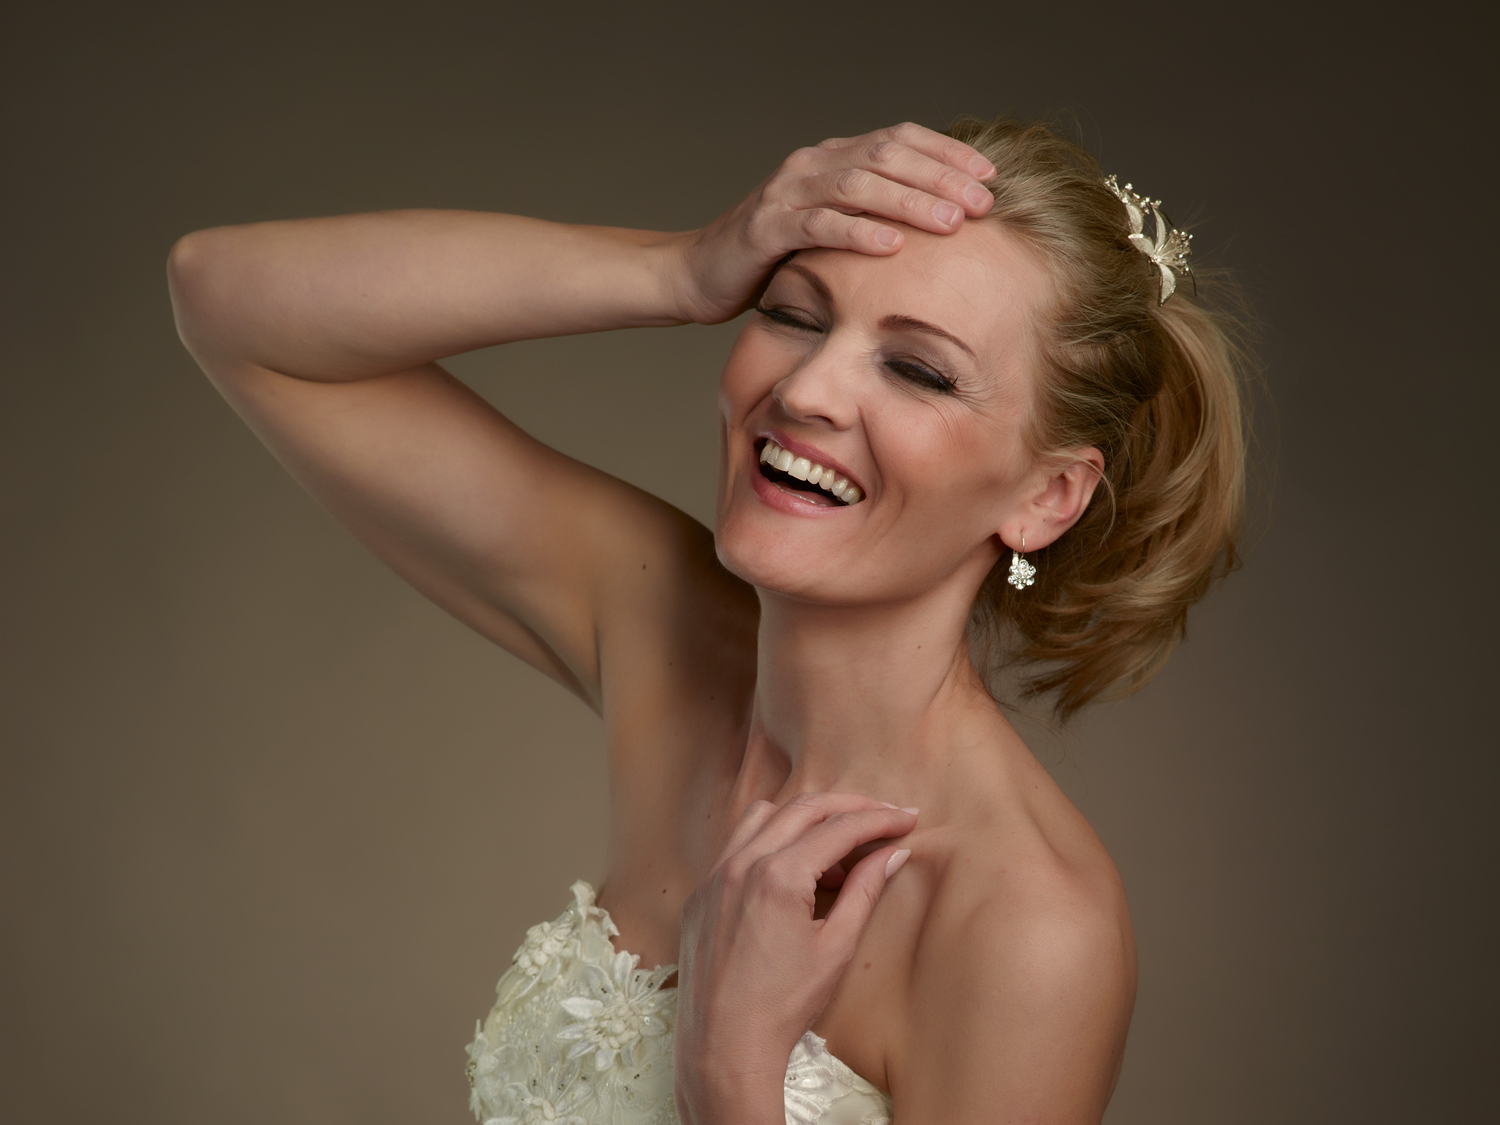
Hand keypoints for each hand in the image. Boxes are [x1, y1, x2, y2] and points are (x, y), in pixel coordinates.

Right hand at [672, 122, 994, 323]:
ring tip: (951, 223)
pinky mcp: (766, 228)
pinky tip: (893, 246)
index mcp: (831, 158)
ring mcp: (786, 193)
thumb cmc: (769, 258)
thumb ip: (868, 218)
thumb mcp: (827, 230)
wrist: (697, 273)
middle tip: (982, 204)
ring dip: (910, 202)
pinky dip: (859, 233)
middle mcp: (811, 165)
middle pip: (887, 156)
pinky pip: (819, 225)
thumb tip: (936, 227)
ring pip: (859, 185)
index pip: (899, 140)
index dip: (946, 155)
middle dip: (940, 178)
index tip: (988, 178)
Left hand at [672, 793, 916, 1123]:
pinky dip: (769, 840)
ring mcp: (713, 876)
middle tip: (884, 817)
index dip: (879, 819)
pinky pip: (736, 845)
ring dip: (804, 818)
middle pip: (804, 809)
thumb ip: (864, 891)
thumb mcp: (835, 948)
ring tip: (836, 848)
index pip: (839, 829)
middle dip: (849, 807)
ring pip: (763, 816)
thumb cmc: (784, 1006)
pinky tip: (793, 869)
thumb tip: (892, 853)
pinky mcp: (699, 894)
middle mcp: (741, 864)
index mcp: (778, 876)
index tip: (907, 819)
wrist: (724, 1047)